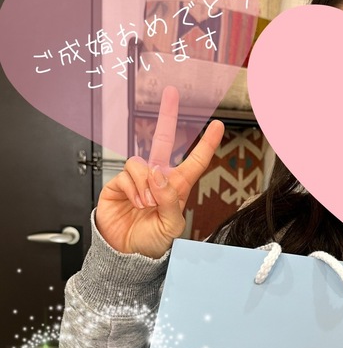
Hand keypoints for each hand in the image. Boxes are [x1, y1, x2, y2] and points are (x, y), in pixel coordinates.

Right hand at [96, 86, 224, 257]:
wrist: (127, 254)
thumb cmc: (153, 242)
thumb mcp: (171, 225)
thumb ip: (168, 199)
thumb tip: (158, 172)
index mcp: (177, 187)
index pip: (194, 161)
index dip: (206, 143)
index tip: (217, 125)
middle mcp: (158, 179)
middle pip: (163, 141)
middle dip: (167, 115)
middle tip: (171, 93)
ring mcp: (138, 180)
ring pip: (142, 162)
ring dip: (146, 185)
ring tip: (145, 204)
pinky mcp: (119, 183)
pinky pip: (127, 173)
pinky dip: (133, 189)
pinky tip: (134, 202)